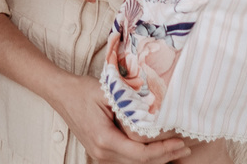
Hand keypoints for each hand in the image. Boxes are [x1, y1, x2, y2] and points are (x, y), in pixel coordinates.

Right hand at [48, 73, 189, 163]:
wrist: (60, 93)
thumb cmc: (82, 90)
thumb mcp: (108, 92)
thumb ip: (131, 103)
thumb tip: (156, 109)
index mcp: (104, 139)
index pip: (141, 154)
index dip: (163, 151)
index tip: (180, 142)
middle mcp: (101, 152)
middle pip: (140, 163)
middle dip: (165, 157)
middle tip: (185, 147)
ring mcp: (99, 154)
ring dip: (156, 159)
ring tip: (175, 150)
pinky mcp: (100, 151)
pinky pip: (126, 160)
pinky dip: (143, 157)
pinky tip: (157, 150)